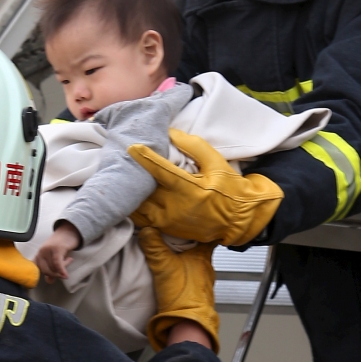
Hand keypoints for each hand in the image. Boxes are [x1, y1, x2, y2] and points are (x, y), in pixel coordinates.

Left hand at [35, 222, 81, 282]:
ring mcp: (48, 249)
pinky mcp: (57, 248)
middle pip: (45, 270)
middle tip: (63, 272)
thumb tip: (49, 281)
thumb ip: (51, 268)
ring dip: (62, 269)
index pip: (36, 268)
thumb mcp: (55, 258)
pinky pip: (57, 263)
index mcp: (39, 254)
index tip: (48, 279)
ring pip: (53, 267)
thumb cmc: (62, 245)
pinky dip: (61, 271)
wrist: (69, 230)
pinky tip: (66, 275)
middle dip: (54, 274)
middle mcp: (41, 251)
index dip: (40, 275)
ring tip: (69, 260)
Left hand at [130, 129, 283, 246]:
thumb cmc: (231, 189)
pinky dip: (133, 205)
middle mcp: (178, 207)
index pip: (163, 172)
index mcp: (192, 190)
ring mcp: (170, 220)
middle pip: (146, 190)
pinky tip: (128, 194)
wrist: (240, 219)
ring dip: (129, 192)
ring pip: (140, 205)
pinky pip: (142, 217)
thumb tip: (172, 133)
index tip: (132, 147)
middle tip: (120, 160)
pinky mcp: (166, 228)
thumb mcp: (218, 163)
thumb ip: (194, 147)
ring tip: (120, 177)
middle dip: (132, 175)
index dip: (146, 159)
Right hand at [139, 227, 218, 351]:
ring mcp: (204, 282)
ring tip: (172, 251)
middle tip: (175, 233)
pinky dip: (184, 271)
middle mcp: (207, 268)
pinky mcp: (197, 294)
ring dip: (186, 258)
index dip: (200, 227)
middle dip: (189, 242)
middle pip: (200, 249)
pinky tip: (174, 271)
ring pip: (196, 263)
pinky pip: (191, 276)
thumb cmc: (182, 293)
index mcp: (203, 257)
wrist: (187, 322)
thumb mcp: (163, 265)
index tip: (192, 221)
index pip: (208, 236)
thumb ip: (153, 246)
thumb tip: (146, 229)